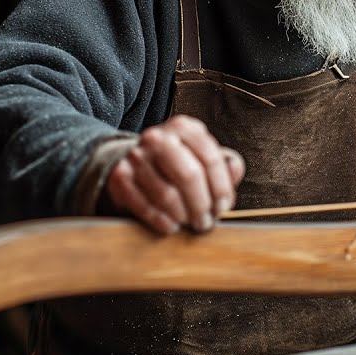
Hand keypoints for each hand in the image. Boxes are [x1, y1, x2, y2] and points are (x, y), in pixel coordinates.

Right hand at [105, 115, 245, 233]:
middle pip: (189, 176)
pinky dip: (162, 221)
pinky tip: (172, 226)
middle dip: (202, 205)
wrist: (130, 162)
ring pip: (167, 195)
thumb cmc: (176, 163)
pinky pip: (145, 206)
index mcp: (184, 128)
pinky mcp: (120, 177)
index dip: (221, 188)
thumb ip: (223, 164)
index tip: (224, 207)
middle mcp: (158, 137)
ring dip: (184, 216)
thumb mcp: (200, 156)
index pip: (210, 158)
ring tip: (190, 223)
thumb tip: (234, 168)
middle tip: (207, 222)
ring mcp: (136, 156)